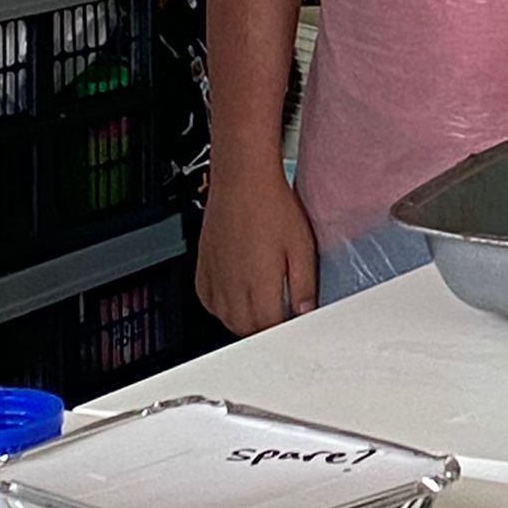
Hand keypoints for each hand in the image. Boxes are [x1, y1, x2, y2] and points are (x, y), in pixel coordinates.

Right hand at [197, 172, 318, 336]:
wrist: (243, 177)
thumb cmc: (271, 204)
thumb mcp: (302, 245)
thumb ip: (304, 285)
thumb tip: (305, 310)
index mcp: (259, 286)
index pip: (270, 329)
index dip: (285, 329)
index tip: (294, 321)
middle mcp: (232, 287)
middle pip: (246, 330)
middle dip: (265, 328)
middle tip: (280, 313)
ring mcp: (214, 277)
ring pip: (226, 319)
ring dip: (243, 321)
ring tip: (261, 305)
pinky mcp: (202, 266)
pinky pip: (208, 301)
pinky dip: (221, 306)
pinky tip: (236, 295)